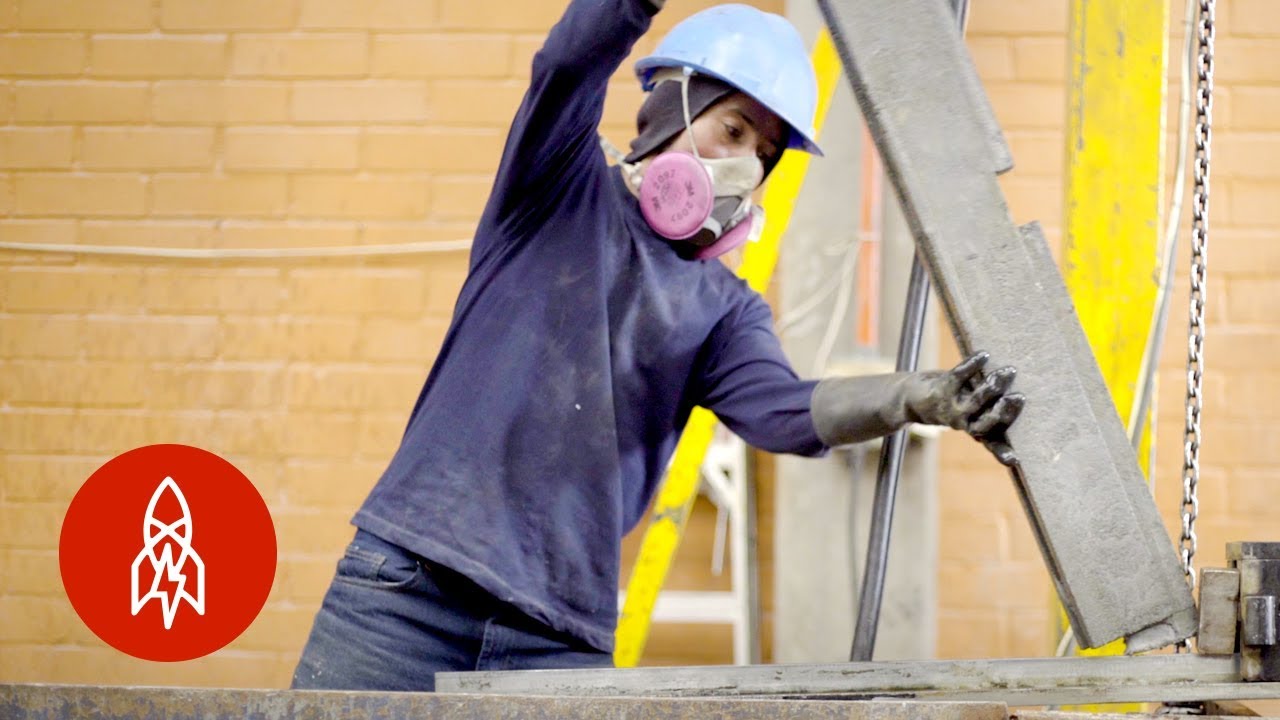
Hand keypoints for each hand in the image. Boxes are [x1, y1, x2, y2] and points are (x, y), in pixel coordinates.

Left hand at [903, 352, 1023, 465]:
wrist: (913, 398)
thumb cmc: (956, 402)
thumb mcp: (976, 410)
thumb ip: (995, 408)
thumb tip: (1025, 396)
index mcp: (977, 430)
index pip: (994, 445)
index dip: (1004, 452)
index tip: (1015, 460)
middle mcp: (964, 423)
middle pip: (987, 422)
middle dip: (1004, 411)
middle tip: (1020, 397)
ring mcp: (952, 407)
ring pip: (975, 400)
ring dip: (992, 386)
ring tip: (1009, 372)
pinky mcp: (942, 388)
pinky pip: (959, 376)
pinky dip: (972, 365)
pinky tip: (984, 355)